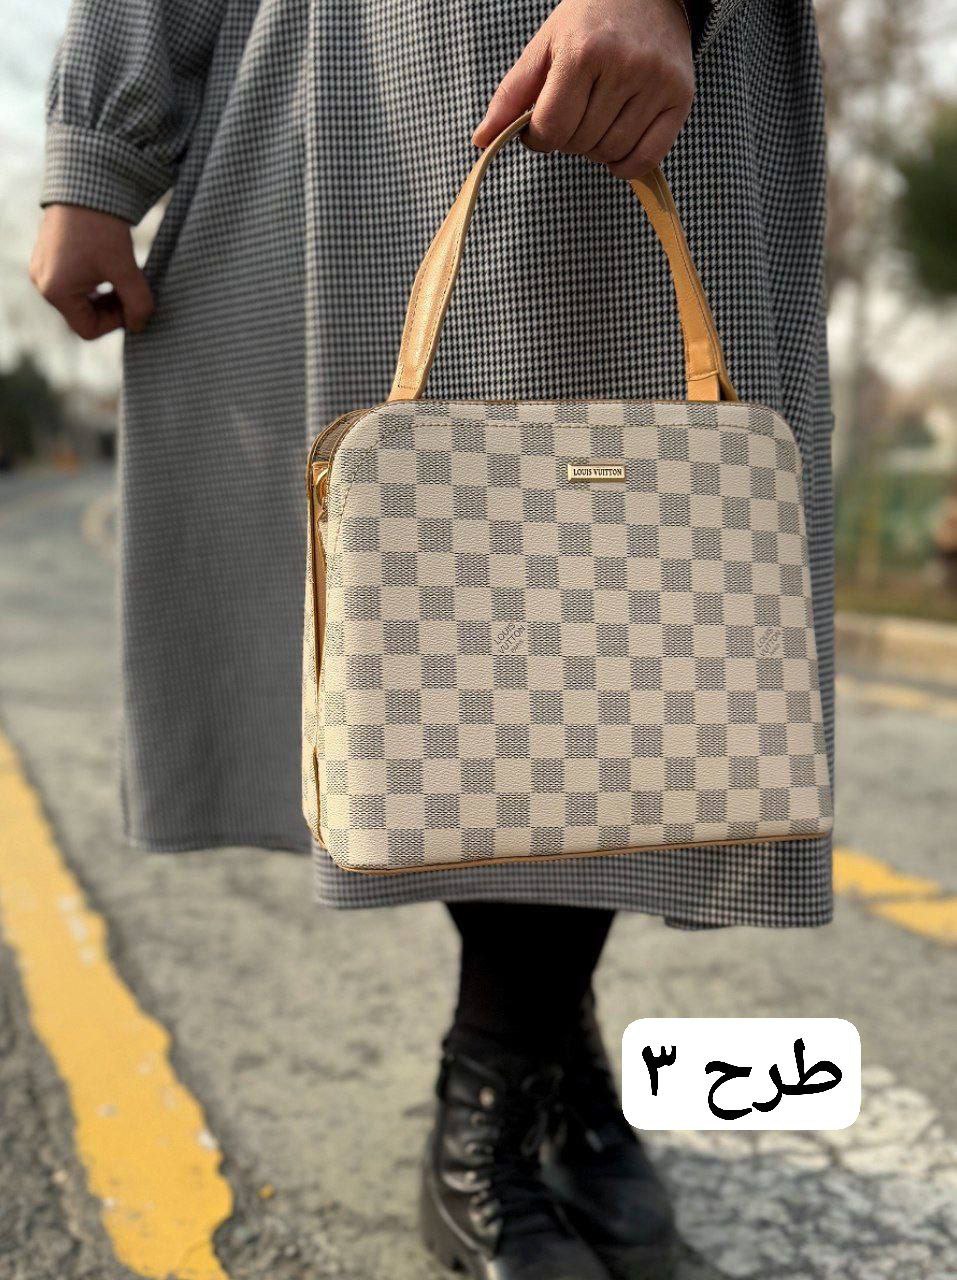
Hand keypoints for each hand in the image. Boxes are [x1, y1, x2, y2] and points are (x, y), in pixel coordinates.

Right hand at [30, 205, 154, 339]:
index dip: (115, 323)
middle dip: (110, 308)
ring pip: (79, 298)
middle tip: (131, 291)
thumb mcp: (125, 269)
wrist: (85, 183)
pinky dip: (93, 280)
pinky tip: (109, 264)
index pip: (88, 329)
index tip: (133, 303)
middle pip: (82, 314)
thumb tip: (140, 325)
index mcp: (55, 291)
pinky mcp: (48, 255)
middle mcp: (42, 282)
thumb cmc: (102, 228)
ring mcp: (42, 267)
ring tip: (121, 276)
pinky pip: (72, 281)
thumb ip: (138, 303)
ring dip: (103, 294)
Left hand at [473, 0, 693, 178]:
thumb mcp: (545, 46)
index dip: (538, 139)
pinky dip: (625, 164)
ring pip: (611, 153)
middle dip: (568, 140)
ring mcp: (656, 82)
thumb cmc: (590, 20)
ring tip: (595, 119)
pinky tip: (615, 146)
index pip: (551, 129)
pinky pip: (646, 158)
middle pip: (581, 143)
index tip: (540, 126)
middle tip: (572, 115)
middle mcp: (624, 65)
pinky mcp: (681, 96)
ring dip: (595, 150)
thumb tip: (481, 140)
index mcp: (583, 51)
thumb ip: (512, 94)